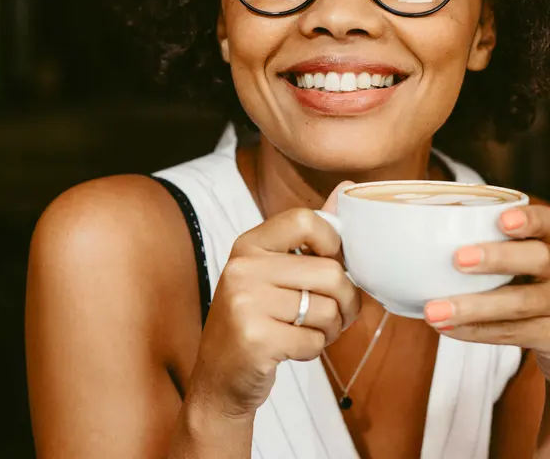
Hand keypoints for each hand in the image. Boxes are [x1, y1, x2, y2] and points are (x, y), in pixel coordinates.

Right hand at [187, 184, 360, 418]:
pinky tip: (292, 348)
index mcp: (249, 245)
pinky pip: (314, 341)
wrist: (219, 378)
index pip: (305, 219)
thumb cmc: (256, 318)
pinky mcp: (255, 339)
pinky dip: (314, 350)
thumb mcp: (273, 270)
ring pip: (327, 309)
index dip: (333, 243)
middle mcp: (243, 268)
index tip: (330, 264)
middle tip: (335, 313)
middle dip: (346, 300)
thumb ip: (311, 232)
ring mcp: (245, 303)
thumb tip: (347, 187)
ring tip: (309, 331)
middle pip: (329, 272)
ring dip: (330, 329)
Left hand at [423, 204, 549, 362]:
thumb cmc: (519, 278)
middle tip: (458, 259)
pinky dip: (476, 330)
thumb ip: (486, 240)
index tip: (502, 220)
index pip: (547, 223)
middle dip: (498, 258)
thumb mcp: (516, 255)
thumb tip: (414, 230)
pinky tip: (447, 327)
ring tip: (433, 310)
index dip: (529, 220)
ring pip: (520, 303)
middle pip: (539, 259)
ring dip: (472, 307)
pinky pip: (513, 333)